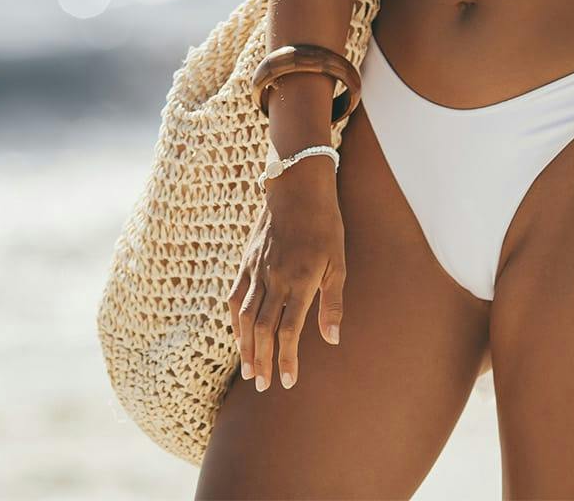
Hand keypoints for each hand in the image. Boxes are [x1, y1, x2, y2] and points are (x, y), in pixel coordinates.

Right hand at [227, 169, 345, 393]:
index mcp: (301, 281)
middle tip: (263, 386)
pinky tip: (237, 336)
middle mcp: (275, 279)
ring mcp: (257, 270)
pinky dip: (234, 321)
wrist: (297, 188)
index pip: (289, 330)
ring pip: (244, 318)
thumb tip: (332, 340)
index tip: (288, 382)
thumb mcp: (339, 262)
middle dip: (262, 361)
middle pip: (262, 330)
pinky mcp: (246, 262)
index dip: (287, 359)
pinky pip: (235, 297)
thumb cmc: (326, 225)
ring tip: (248, 370)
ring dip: (245, 347)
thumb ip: (333, 303)